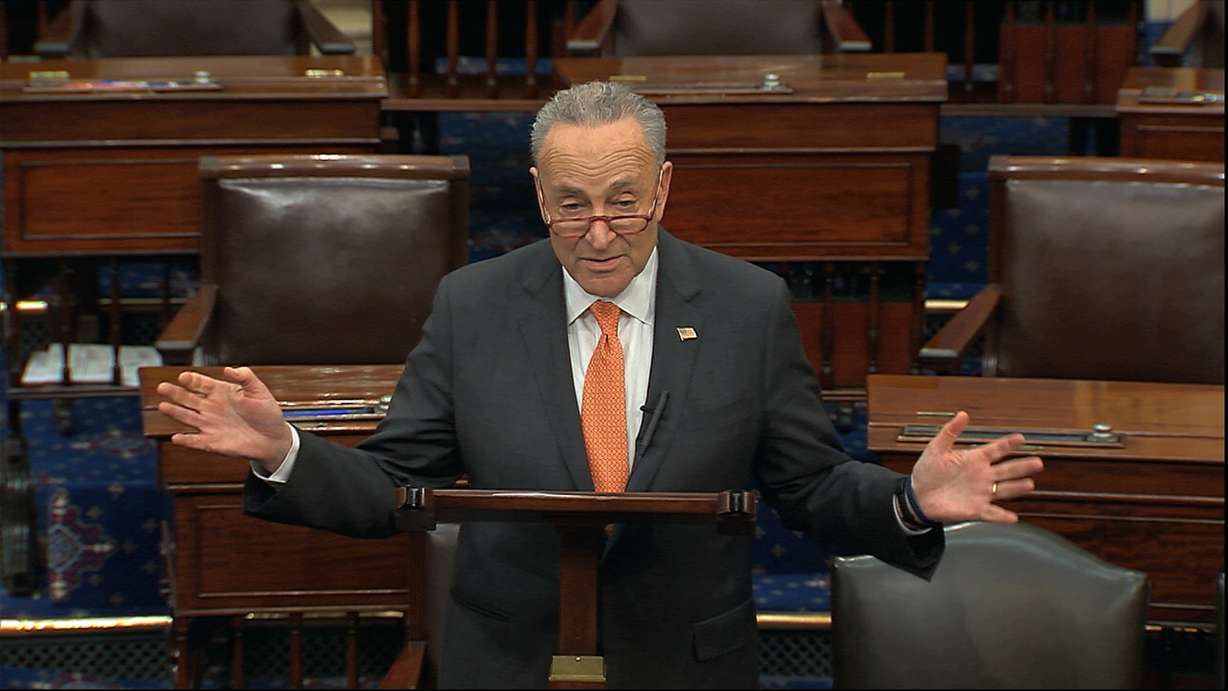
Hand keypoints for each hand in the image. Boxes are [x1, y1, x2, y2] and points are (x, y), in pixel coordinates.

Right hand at [155, 367, 291, 472]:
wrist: (274, 438)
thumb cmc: (267, 414)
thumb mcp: (259, 391)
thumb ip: (246, 377)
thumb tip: (230, 369)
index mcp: (222, 393)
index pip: (202, 383)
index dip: (193, 380)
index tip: (184, 377)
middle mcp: (212, 408)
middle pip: (189, 398)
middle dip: (175, 393)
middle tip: (163, 387)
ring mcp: (210, 425)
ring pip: (187, 417)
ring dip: (175, 412)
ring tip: (162, 406)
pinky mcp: (213, 442)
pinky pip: (195, 441)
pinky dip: (186, 440)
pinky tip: (176, 437)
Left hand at [910, 411, 1043, 523]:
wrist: (917, 496)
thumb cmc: (927, 471)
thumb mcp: (936, 448)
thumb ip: (950, 432)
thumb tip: (963, 414)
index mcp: (974, 459)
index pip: (996, 450)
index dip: (1008, 444)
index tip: (1021, 438)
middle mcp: (982, 476)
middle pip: (1007, 470)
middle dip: (1022, 466)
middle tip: (1037, 462)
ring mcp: (981, 493)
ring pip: (1004, 490)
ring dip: (1016, 488)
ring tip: (1030, 484)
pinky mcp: (975, 509)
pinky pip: (991, 513)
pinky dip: (1002, 517)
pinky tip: (1013, 518)